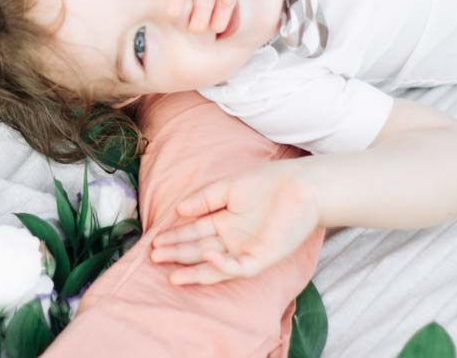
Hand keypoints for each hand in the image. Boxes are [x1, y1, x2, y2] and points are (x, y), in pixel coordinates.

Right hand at [150, 162, 319, 284]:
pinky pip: (240, 267)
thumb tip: (179, 210)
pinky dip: (223, 265)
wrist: (302, 184)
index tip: (155, 240)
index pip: (194, 232)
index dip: (175, 236)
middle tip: (154, 257)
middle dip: (177, 254)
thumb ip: (203, 199)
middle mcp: (233, 239)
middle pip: (199, 250)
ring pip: (215, 265)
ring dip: (193, 269)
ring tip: (172, 273)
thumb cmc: (268, 182)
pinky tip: (207, 255)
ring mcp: (247, 250)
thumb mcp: (228, 187)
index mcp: (225, 222)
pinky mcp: (263, 257)